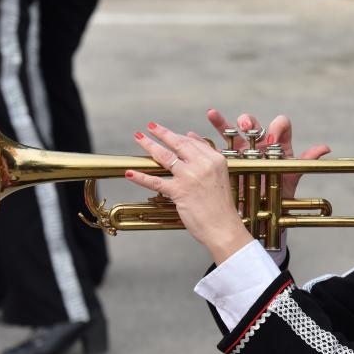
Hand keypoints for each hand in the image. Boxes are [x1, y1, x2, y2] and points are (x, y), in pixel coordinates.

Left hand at [126, 122, 252, 263]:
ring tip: (139, 138)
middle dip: (161, 133)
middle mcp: (203, 164)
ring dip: (149, 146)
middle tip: (150, 127)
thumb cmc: (220, 205)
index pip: (192, 142)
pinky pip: (156, 181)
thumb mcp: (220, 174)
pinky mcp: (179, 191)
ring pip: (165, 157)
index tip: (166, 131)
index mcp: (215, 159)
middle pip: (178, 144)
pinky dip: (141, 177)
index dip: (176, 135)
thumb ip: (207, 154)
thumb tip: (191, 136)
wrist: (223, 226)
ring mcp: (190, 177)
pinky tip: (131, 173)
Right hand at [205, 109, 330, 197]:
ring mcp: (241, 152)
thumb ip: (306, 160)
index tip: (275, 134)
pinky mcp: (227, 162)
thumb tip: (325, 148)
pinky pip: (214, 148)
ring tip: (212, 114)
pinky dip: (203, 140)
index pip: (280, 127)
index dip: (278, 127)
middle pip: (252, 126)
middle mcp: (258, 145)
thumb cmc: (280, 192)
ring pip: (231, 133)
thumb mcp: (292, 177)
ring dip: (221, 122)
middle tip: (245, 123)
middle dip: (248, 122)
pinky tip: (193, 134)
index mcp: (276, 146)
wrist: (264, 212)